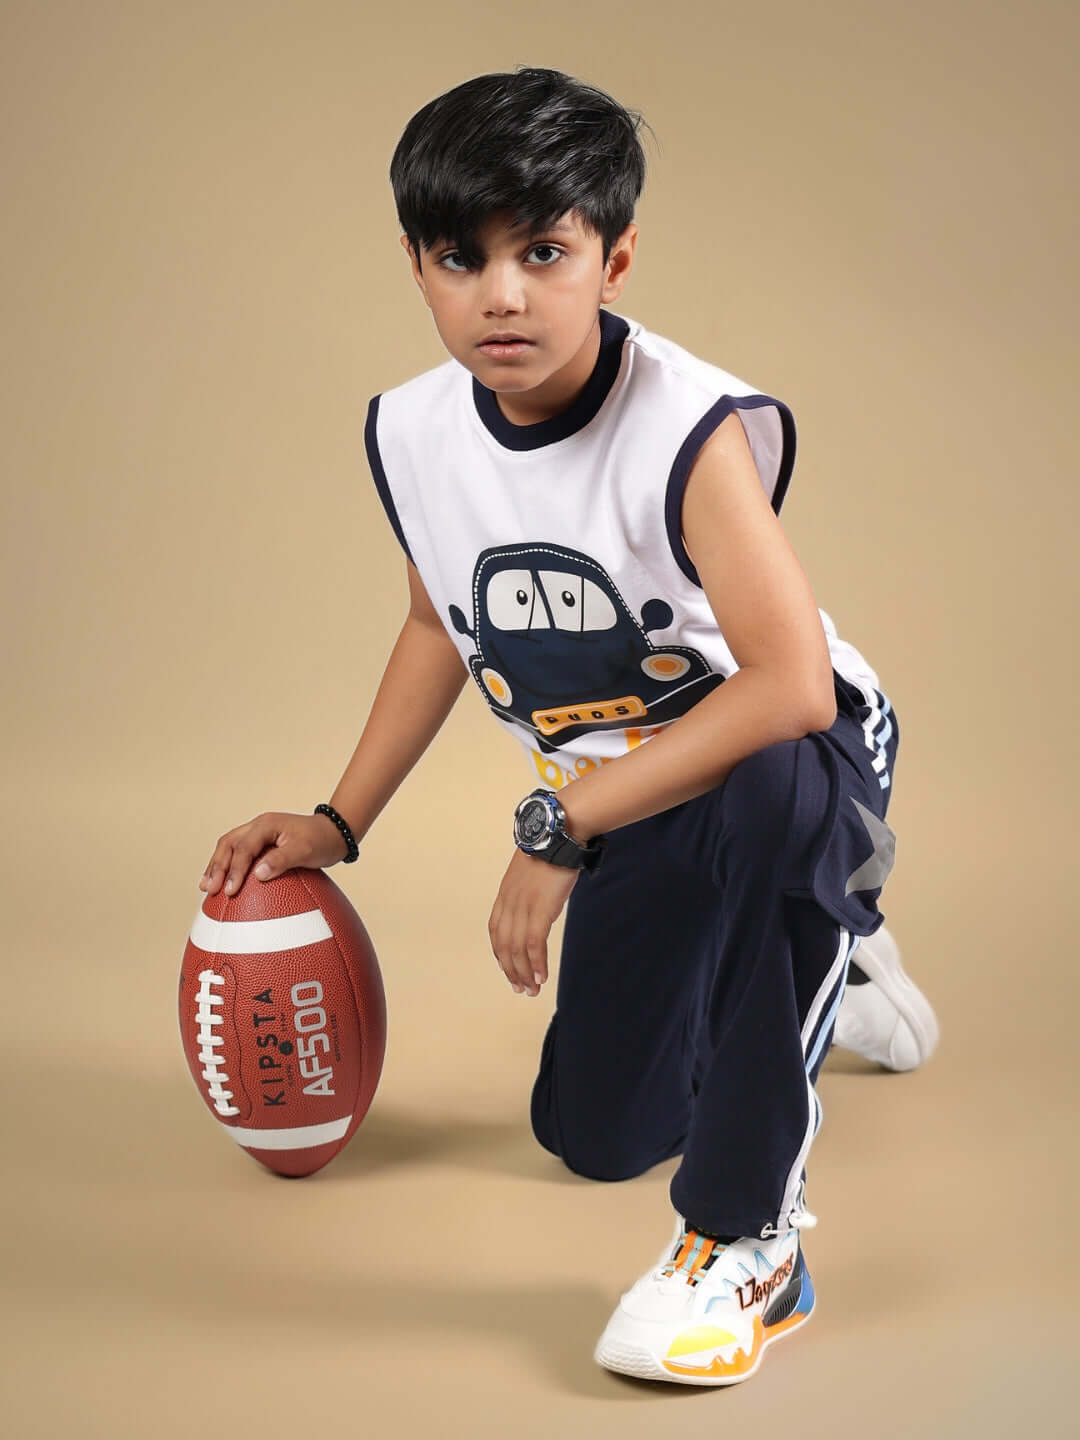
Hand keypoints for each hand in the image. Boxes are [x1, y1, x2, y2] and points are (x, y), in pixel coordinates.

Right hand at [198, 811, 350, 895]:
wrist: (333, 833)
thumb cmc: (322, 841)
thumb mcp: (306, 851)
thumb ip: (282, 860)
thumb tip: (258, 875)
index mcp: (266, 825)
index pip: (244, 848)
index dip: (235, 869)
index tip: (230, 890)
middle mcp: (258, 826)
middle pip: (228, 844)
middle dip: (217, 867)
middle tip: (209, 889)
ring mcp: (257, 834)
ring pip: (228, 847)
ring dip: (216, 866)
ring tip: (206, 887)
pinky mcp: (260, 843)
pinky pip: (238, 853)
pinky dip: (227, 867)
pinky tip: (223, 883)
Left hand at [489, 846, 579, 996]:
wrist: (558, 834)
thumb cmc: (550, 848)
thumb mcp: (531, 871)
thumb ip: (530, 889)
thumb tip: (541, 901)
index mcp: (505, 894)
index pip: (495, 932)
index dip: (500, 954)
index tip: (509, 970)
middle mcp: (510, 903)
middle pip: (504, 946)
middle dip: (511, 971)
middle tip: (521, 989)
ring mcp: (524, 907)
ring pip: (517, 950)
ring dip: (524, 973)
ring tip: (532, 990)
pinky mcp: (541, 909)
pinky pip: (534, 944)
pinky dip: (536, 964)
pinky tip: (541, 977)